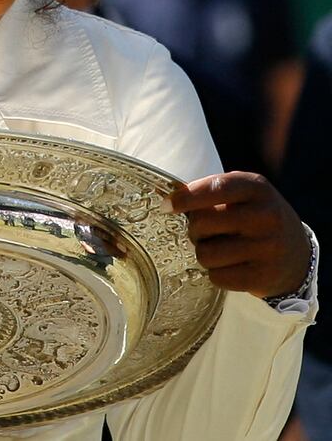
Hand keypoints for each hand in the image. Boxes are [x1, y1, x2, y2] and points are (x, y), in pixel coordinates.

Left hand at [165, 172, 310, 298]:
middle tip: (207, 233)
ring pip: (205, 254)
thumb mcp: (243, 195)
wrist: (296, 255)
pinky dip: (217, 274)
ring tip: (221, 250)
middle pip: (202, 223)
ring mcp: (268, 247)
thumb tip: (170, 202)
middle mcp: (266, 215)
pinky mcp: (264, 276)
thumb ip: (212, 192)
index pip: (216, 187)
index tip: (167, 206)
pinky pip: (217, 277)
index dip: (186, 197)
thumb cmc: (255, 218)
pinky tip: (232, 266)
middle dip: (195, 229)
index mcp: (258, 188)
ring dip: (204, 254)